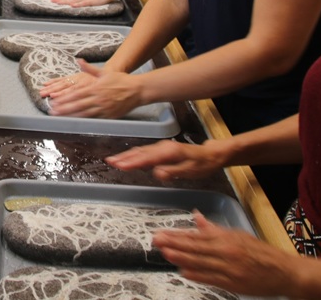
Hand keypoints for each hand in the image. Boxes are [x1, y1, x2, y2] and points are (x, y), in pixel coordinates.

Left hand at [40, 60, 144, 118]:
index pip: (76, 93)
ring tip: (60, 117)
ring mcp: (103, 108)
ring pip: (84, 113)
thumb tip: (78, 60)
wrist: (137, 90)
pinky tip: (75, 121)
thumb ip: (89, 68)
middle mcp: (98, 98)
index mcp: (95, 87)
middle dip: (64, 108)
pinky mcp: (109, 115)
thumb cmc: (120, 80)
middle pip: (77, 104)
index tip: (54, 100)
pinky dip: (84, 120)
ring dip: (71, 115)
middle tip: (52, 111)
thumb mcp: (104, 72)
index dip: (64, 98)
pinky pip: (94, 118)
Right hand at [106, 139, 226, 180]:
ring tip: (113, 159)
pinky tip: (127, 157)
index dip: (132, 162)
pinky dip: (134, 154)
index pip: (147, 158)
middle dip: (124, 157)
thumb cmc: (201, 164)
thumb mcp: (190, 171)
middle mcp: (162, 147)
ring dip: (126, 155)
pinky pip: (144, 151)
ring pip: (141, 151)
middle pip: (140, 152)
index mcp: (168, 152)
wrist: (211, 155)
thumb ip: (173, 171)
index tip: (119, 166)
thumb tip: (157, 173)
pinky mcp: (161, 149)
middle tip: (109, 161)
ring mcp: (161, 147)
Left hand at [153, 213, 296, 296]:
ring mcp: (229, 269)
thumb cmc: (260, 252)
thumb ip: (214, 228)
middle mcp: (226, 252)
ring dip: (181, 258)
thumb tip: (196, 216)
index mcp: (227, 239)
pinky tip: (183, 271)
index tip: (162, 233)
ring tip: (165, 253)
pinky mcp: (233, 284)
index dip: (177, 235)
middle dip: (174, 244)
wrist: (284, 272)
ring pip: (200, 263)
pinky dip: (197, 275)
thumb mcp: (237, 234)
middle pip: (195, 248)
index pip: (196, 236)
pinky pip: (211, 279)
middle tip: (156, 241)